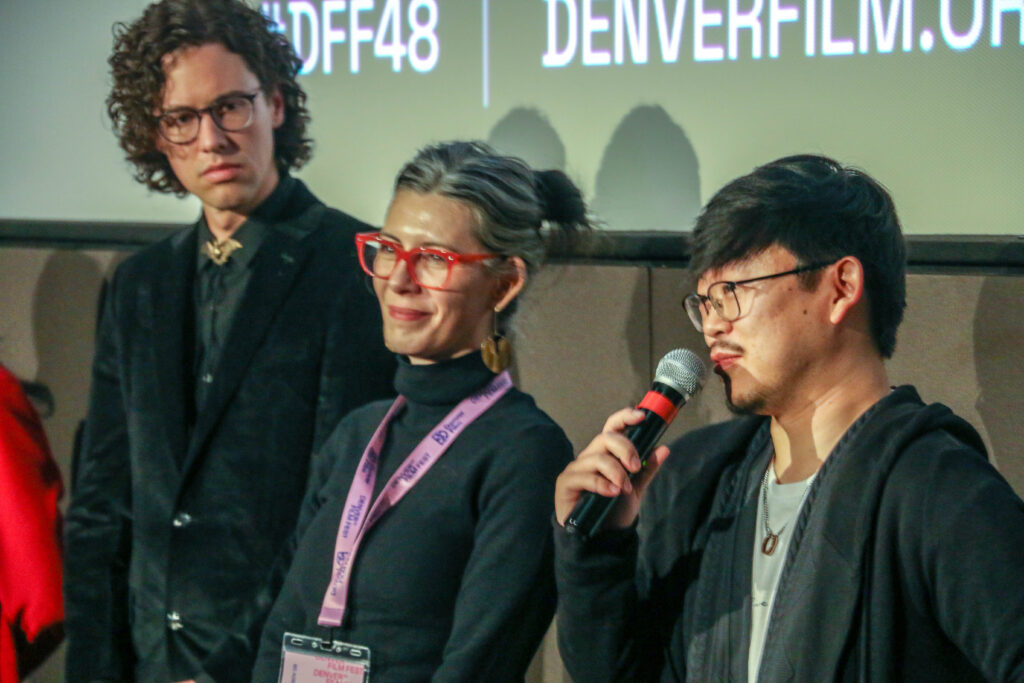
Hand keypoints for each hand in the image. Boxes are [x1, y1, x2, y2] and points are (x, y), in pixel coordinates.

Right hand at [554, 408, 669, 529]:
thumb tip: (664, 448)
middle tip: (635, 467)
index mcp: (606, 454)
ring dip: (616, 472)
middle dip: (625, 449)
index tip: (640, 416)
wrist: (602, 538)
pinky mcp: (566, 483)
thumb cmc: (614, 510)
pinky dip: (601, 483)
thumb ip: (646, 469)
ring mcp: (576, 469)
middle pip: (606, 438)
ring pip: (597, 457)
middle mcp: (589, 457)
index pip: (612, 428)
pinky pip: (584, 476)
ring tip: (624, 489)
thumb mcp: (636, 488)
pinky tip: (612, 493)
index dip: (624, 417)